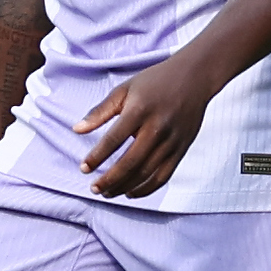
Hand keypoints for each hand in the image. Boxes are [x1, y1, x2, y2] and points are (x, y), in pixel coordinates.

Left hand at [75, 54, 219, 198]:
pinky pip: (163, 176)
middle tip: (94, 188)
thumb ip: (100, 111)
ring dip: (124, 187)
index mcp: (139, 110)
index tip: (84, 168)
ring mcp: (171, 141)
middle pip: (130, 162)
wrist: (195, 77)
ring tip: (108, 192)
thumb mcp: (125, 89)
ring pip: (145, 173)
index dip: (96, 157)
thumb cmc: (156, 81)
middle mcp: (157, 128)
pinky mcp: (181, 150)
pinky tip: (130, 193)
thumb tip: (76, 129)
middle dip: (109, 179)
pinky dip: (146, 189)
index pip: (113, 140)